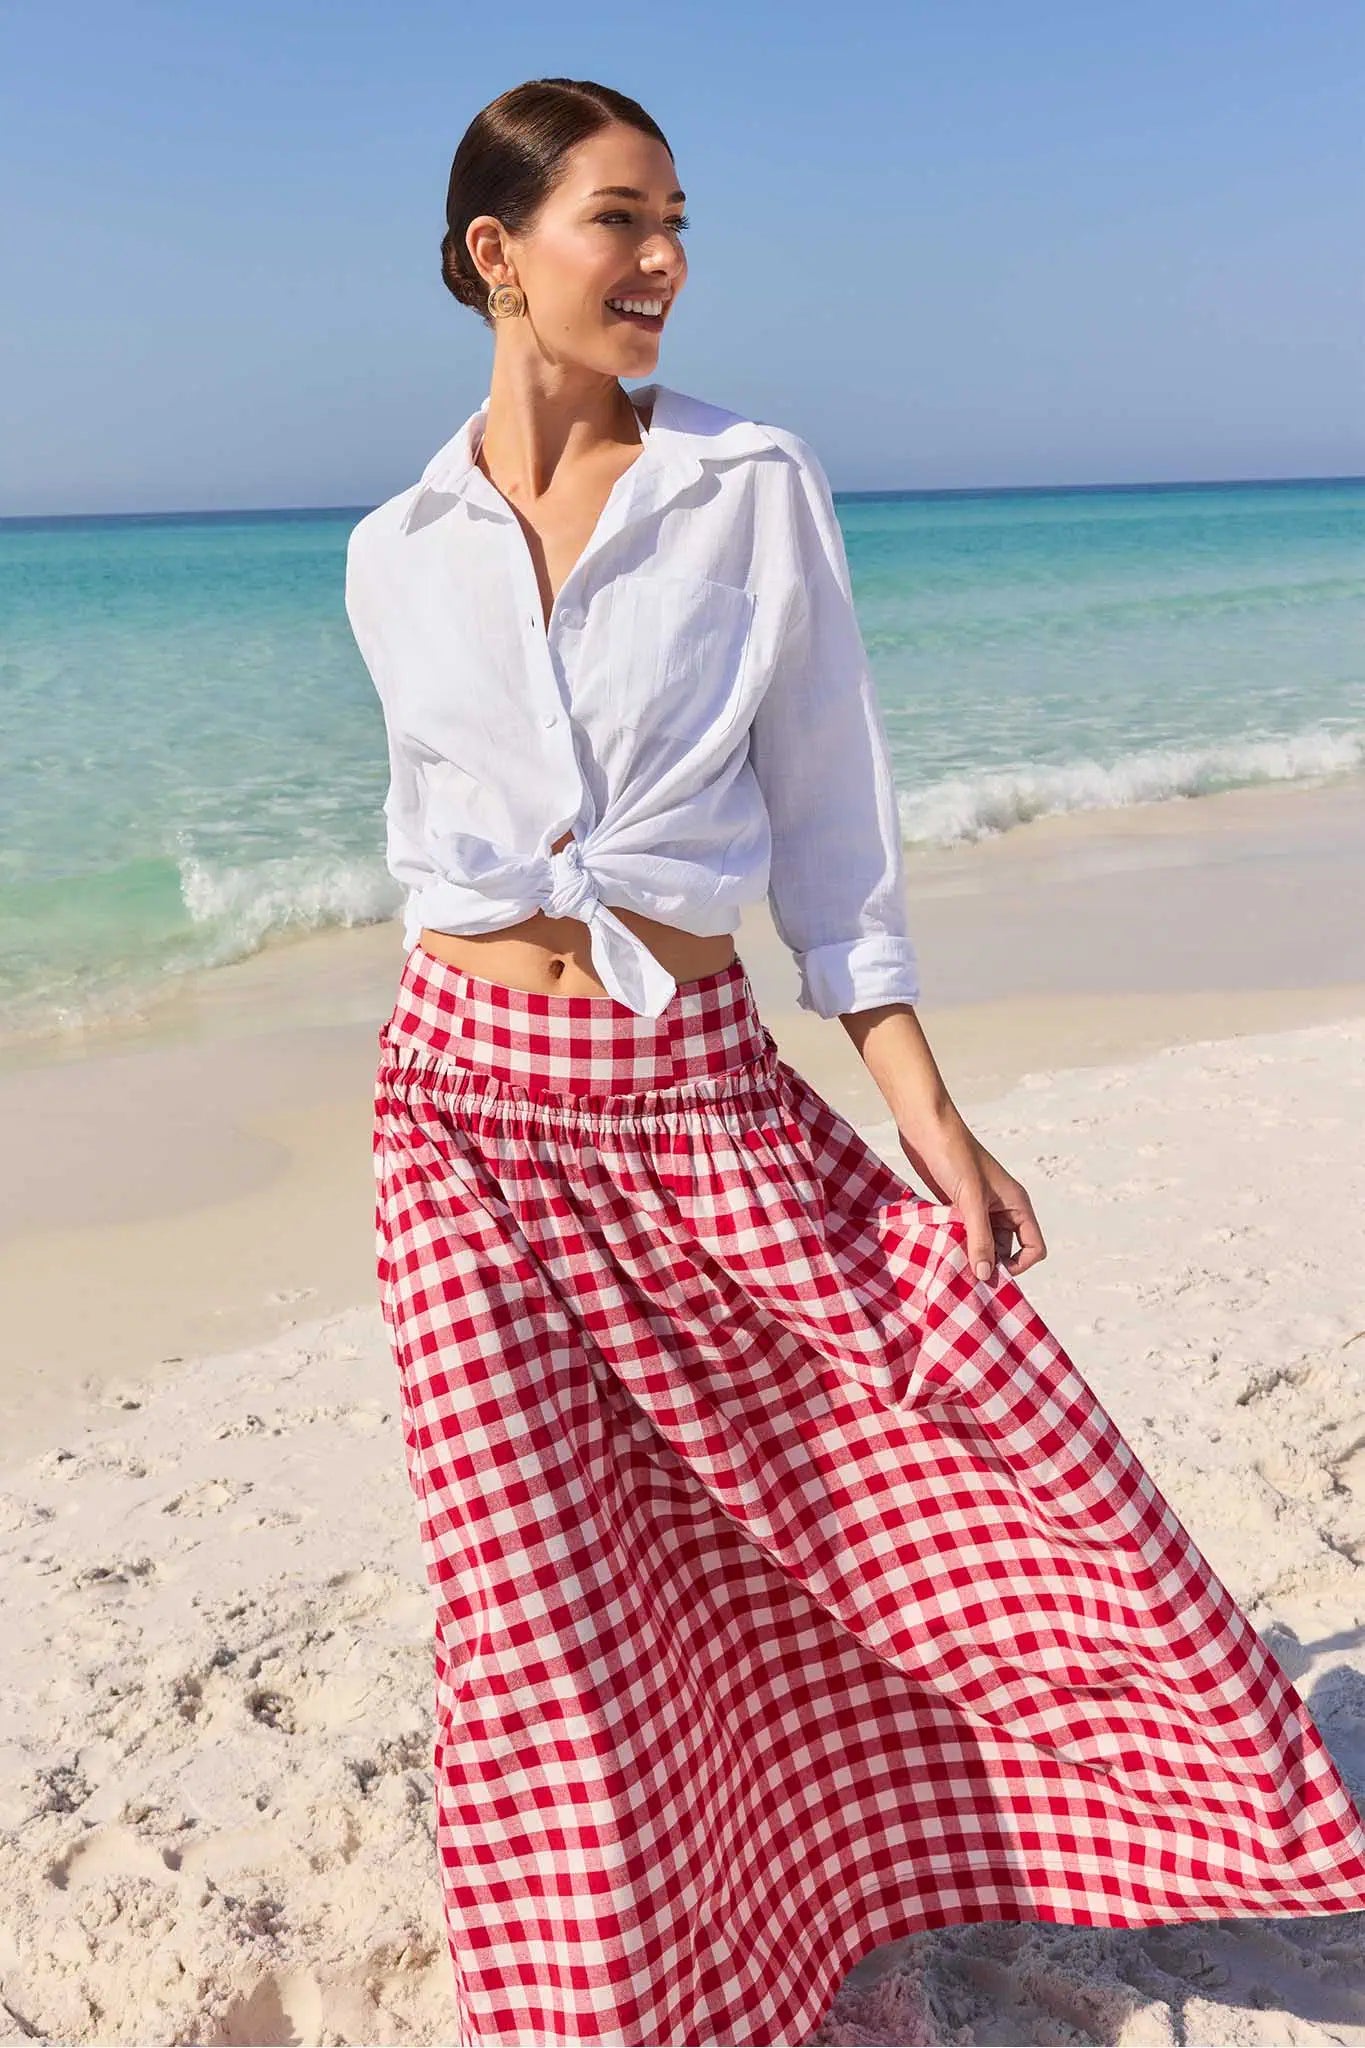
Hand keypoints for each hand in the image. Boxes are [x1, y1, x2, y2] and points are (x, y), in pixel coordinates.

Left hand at [897, 1107, 1046, 1281]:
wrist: (925, 1127)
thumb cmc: (953, 1154)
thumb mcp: (970, 1199)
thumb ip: (980, 1238)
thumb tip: (986, 1275)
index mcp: (1016, 1204)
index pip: (1033, 1247)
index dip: (1017, 1265)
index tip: (989, 1270)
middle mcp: (1002, 1208)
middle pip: (1006, 1250)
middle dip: (989, 1263)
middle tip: (964, 1272)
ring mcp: (979, 1208)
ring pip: (982, 1244)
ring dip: (969, 1255)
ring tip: (949, 1259)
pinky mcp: (957, 1207)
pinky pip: (963, 1235)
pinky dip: (955, 1244)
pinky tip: (939, 1247)